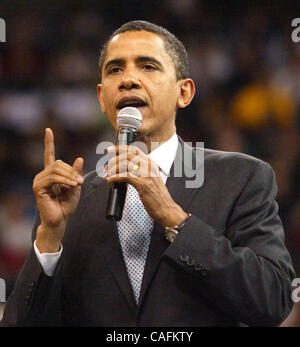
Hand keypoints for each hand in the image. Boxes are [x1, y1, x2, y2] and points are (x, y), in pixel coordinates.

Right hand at [33, 128, 83, 251]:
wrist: (60, 220)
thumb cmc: (67, 204)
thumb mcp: (75, 186)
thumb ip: (76, 173)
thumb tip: (79, 158)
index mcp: (51, 174)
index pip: (49, 154)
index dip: (49, 142)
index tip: (48, 130)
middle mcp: (43, 175)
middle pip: (58, 162)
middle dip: (71, 171)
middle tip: (79, 181)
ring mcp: (39, 181)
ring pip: (56, 169)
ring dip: (69, 176)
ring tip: (76, 184)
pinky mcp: (38, 187)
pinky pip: (53, 177)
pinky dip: (64, 180)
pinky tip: (71, 186)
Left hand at [104, 145, 187, 226]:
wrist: (166, 209)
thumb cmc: (157, 197)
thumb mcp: (151, 179)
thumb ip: (141, 172)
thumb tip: (124, 169)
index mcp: (151, 163)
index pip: (134, 150)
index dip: (119, 148)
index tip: (109, 150)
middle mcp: (149, 166)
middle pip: (127, 154)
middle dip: (113, 160)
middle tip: (106, 168)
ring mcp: (147, 175)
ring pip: (125, 163)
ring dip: (112, 168)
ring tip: (107, 175)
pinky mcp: (143, 185)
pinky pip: (125, 176)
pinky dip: (115, 177)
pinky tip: (110, 180)